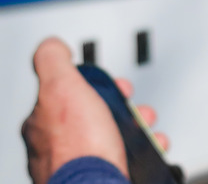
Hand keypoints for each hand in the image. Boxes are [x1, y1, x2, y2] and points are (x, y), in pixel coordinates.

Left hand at [22, 37, 168, 182]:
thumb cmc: (79, 146)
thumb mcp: (61, 86)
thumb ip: (54, 61)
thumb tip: (53, 46)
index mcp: (46, 125)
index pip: (70, 95)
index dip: (97, 85)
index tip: (116, 85)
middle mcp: (60, 148)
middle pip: (98, 117)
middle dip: (125, 107)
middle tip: (136, 108)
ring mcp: (85, 165)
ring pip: (117, 138)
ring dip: (140, 127)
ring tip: (149, 127)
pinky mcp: (108, 176)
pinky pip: (131, 158)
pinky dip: (148, 149)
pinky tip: (153, 147)